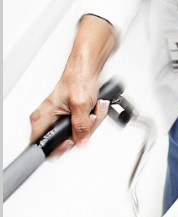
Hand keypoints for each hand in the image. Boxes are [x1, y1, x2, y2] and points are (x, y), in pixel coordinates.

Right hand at [29, 14, 115, 155]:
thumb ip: (81, 127)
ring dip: (92, 122)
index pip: (42, 143)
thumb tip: (80, 142)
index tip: (72, 141)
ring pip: (78, 134)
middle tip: (89, 118)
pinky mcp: (72, 116)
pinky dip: (93, 119)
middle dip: (84, 130)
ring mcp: (62, 118)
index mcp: (43, 116)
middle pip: (66, 140)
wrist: (88, 69)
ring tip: (95, 109)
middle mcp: (50, 118)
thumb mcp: (81, 105)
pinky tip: (96, 108)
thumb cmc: (79, 80)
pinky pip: (84, 126)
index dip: (59, 147)